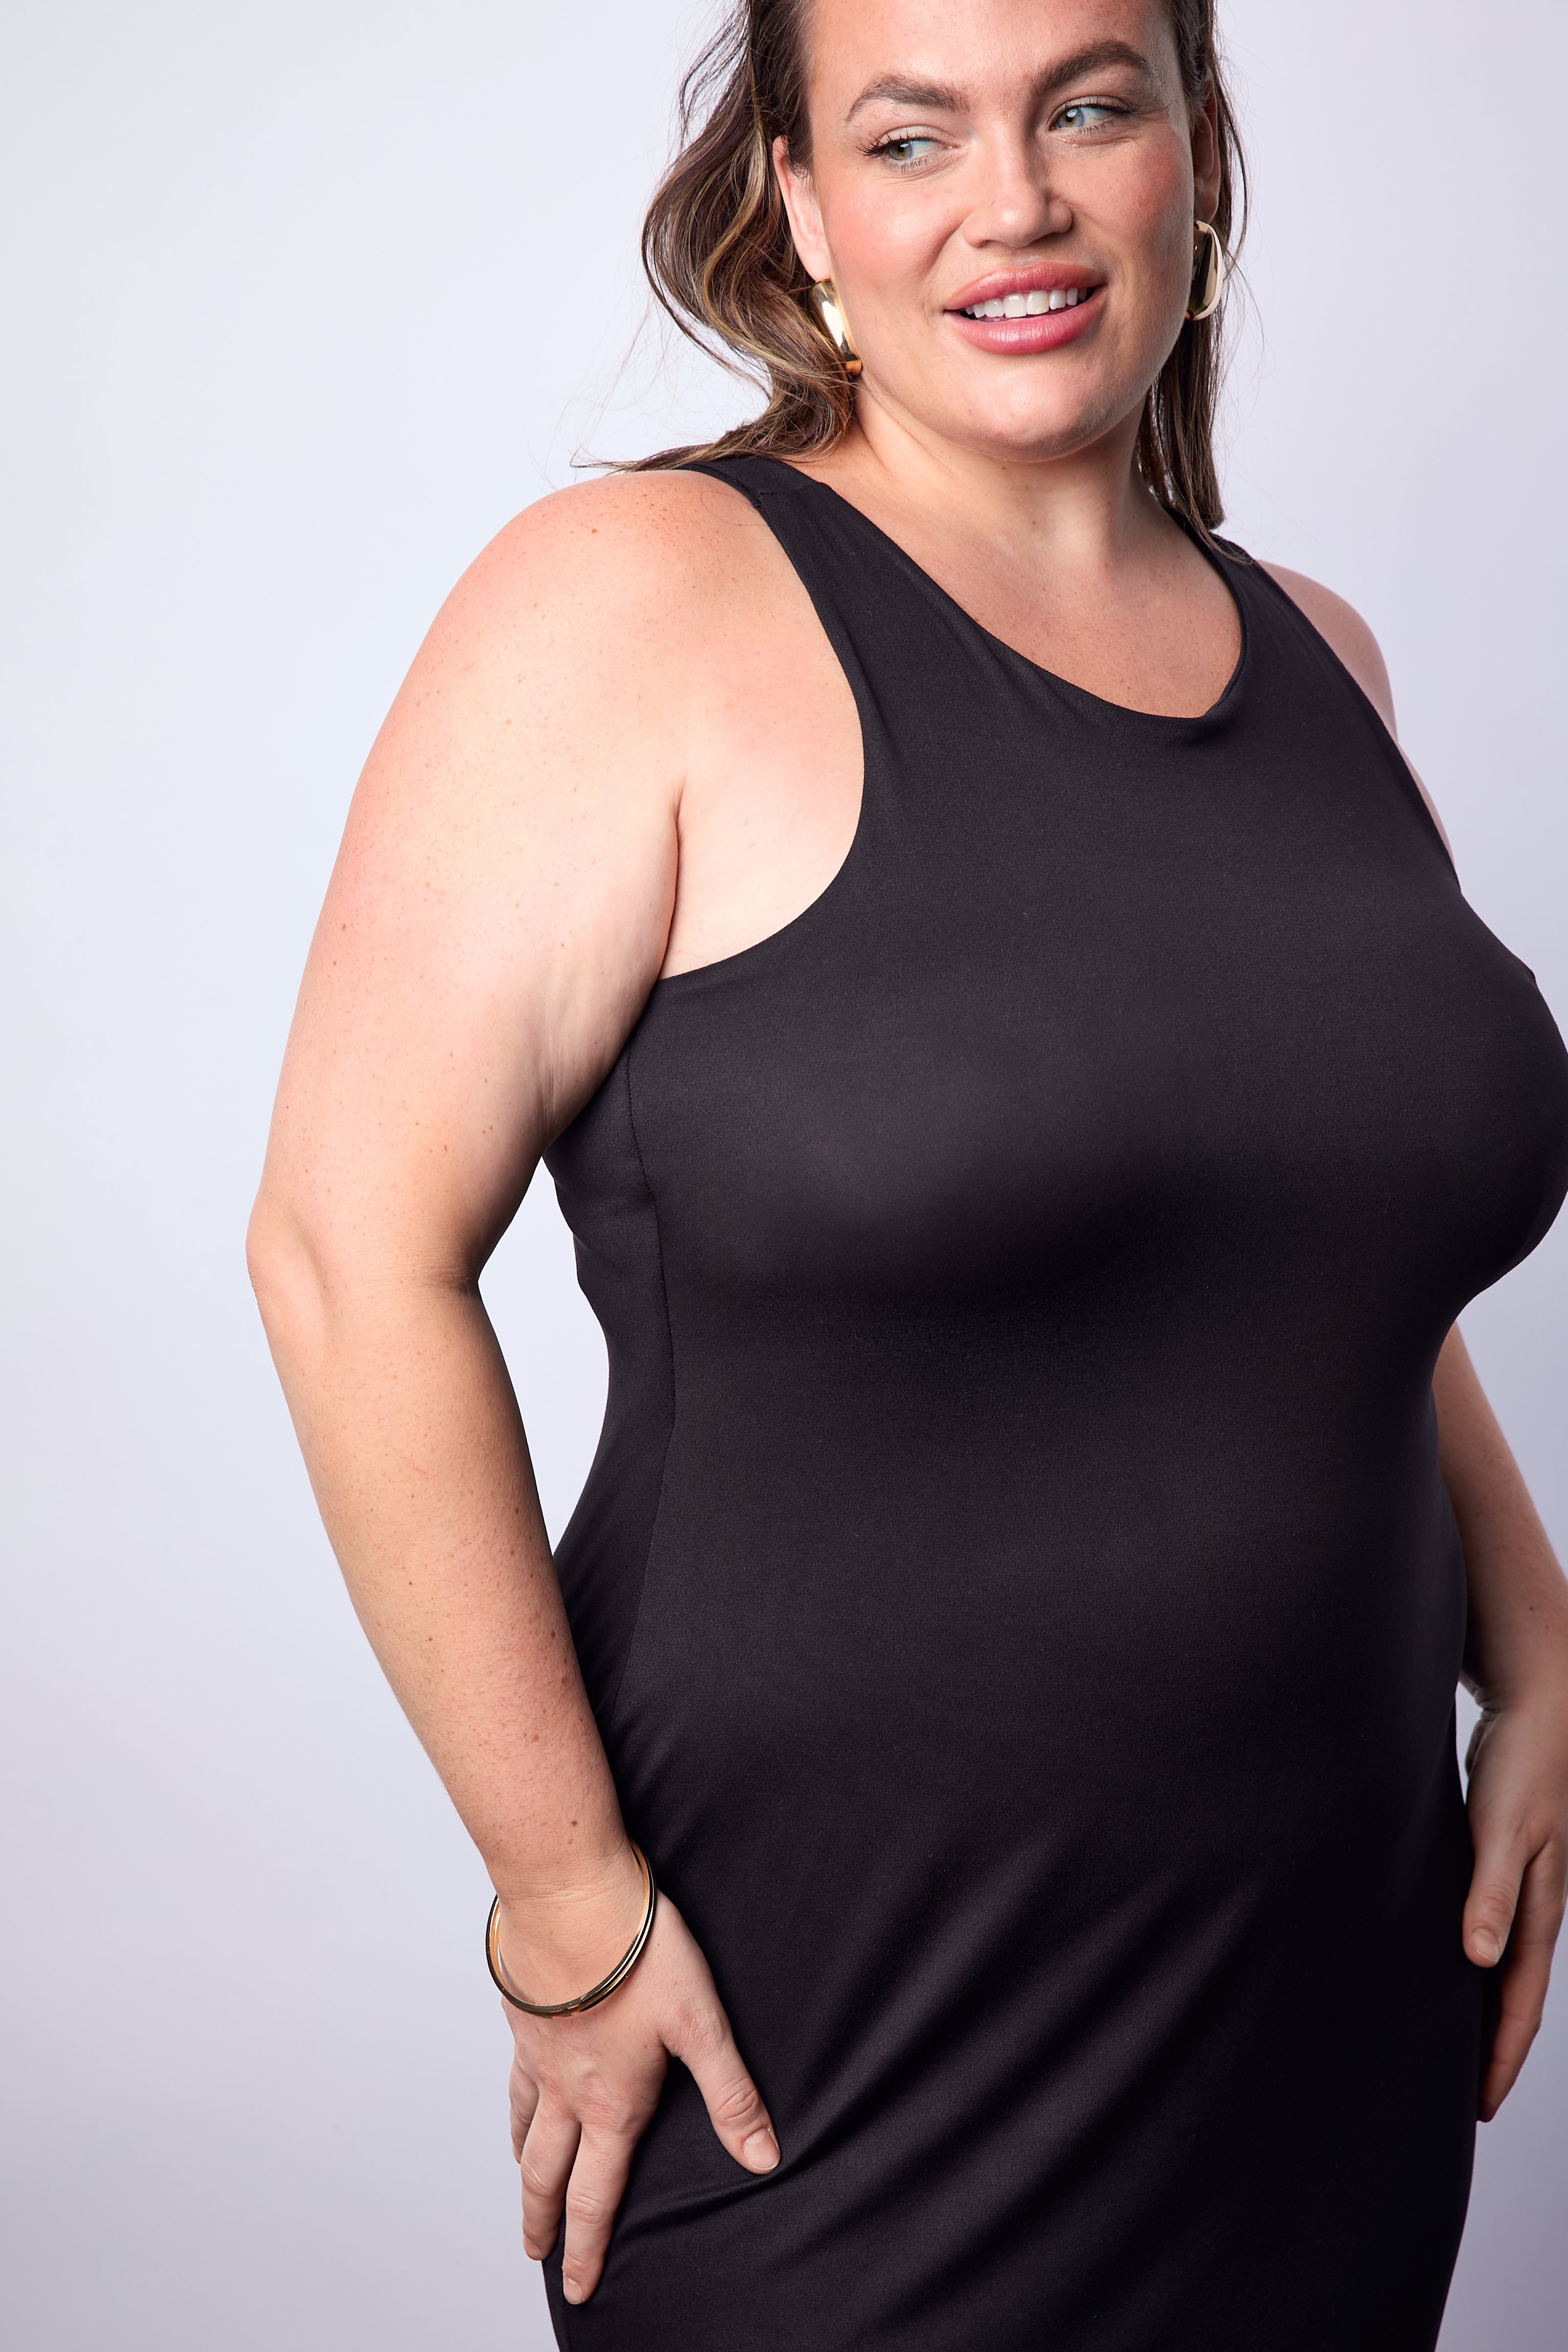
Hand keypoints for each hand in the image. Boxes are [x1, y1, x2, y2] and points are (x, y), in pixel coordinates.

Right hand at [499, 1851, 779, 2305]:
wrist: (571, 1895)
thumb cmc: (639, 1953)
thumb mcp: (702, 2024)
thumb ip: (731, 2093)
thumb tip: (762, 2158)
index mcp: (611, 2101)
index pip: (596, 2194)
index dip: (589, 2248)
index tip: (580, 2287)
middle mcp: (566, 2088)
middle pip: (547, 2173)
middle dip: (543, 2222)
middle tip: (537, 2255)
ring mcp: (537, 2053)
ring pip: (525, 2124)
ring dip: (525, 2163)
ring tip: (524, 2178)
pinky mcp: (522, 2013)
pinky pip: (513, 2072)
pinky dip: (514, 2098)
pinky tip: (521, 2086)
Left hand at [1463, 1696, 1567, 2119]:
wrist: (1534, 1717)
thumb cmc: (1520, 1771)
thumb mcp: (1503, 1831)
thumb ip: (1491, 1892)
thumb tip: (1480, 1959)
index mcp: (1538, 1914)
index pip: (1520, 2005)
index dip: (1501, 2057)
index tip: (1479, 2105)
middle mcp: (1532, 1912)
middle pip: (1512, 1999)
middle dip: (1492, 2050)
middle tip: (1460, 2099)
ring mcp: (1518, 1892)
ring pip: (1499, 1970)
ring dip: (1480, 2011)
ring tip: (1448, 2049)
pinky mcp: (1498, 1868)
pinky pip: (1487, 1935)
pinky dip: (1469, 1965)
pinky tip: (1444, 1970)